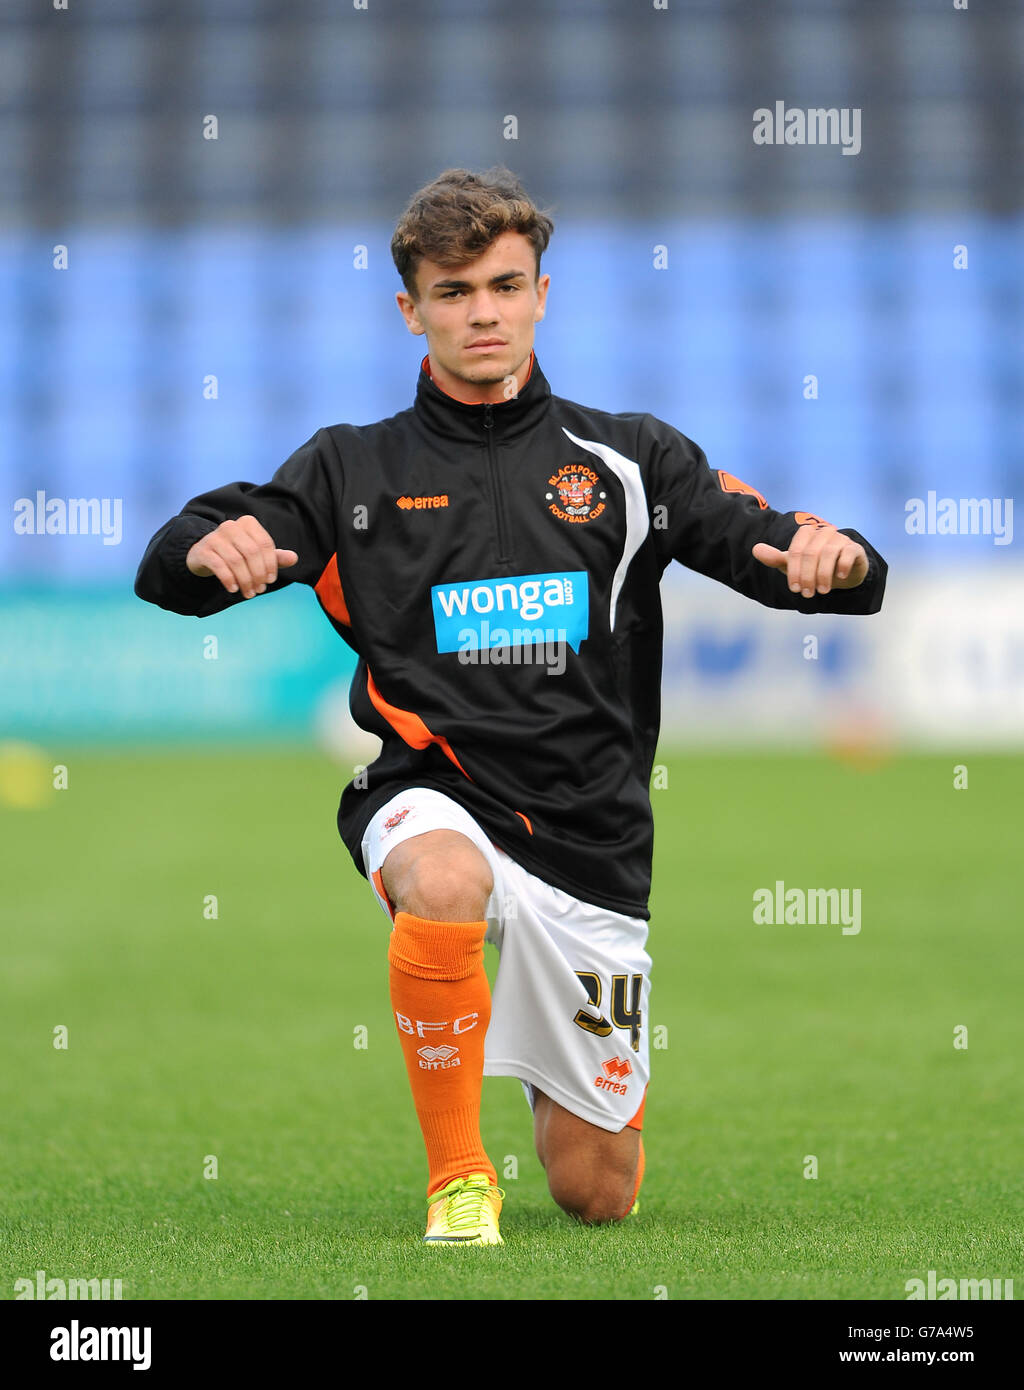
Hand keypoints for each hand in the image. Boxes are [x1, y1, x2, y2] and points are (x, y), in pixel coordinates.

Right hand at [186, 515, 298, 598]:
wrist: (204, 554)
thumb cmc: (236, 553)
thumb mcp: (256, 554)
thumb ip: (275, 557)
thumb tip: (294, 558)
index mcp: (248, 523)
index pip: (265, 544)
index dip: (271, 564)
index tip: (270, 580)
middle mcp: (231, 526)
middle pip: (252, 553)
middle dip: (258, 575)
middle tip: (260, 590)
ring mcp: (215, 537)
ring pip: (236, 561)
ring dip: (245, 581)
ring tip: (249, 593)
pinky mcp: (203, 550)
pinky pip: (219, 566)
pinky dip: (229, 580)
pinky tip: (234, 589)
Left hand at [752, 522, 867, 597]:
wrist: (841, 573)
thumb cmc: (813, 567)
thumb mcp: (792, 565)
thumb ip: (775, 558)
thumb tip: (755, 549)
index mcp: (806, 533)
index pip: (796, 551)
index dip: (794, 571)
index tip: (794, 589)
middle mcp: (823, 532)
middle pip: (811, 553)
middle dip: (807, 576)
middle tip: (807, 594)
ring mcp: (840, 539)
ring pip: (829, 553)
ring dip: (823, 575)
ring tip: (822, 591)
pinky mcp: (855, 548)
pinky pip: (848, 553)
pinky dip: (843, 566)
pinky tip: (840, 577)